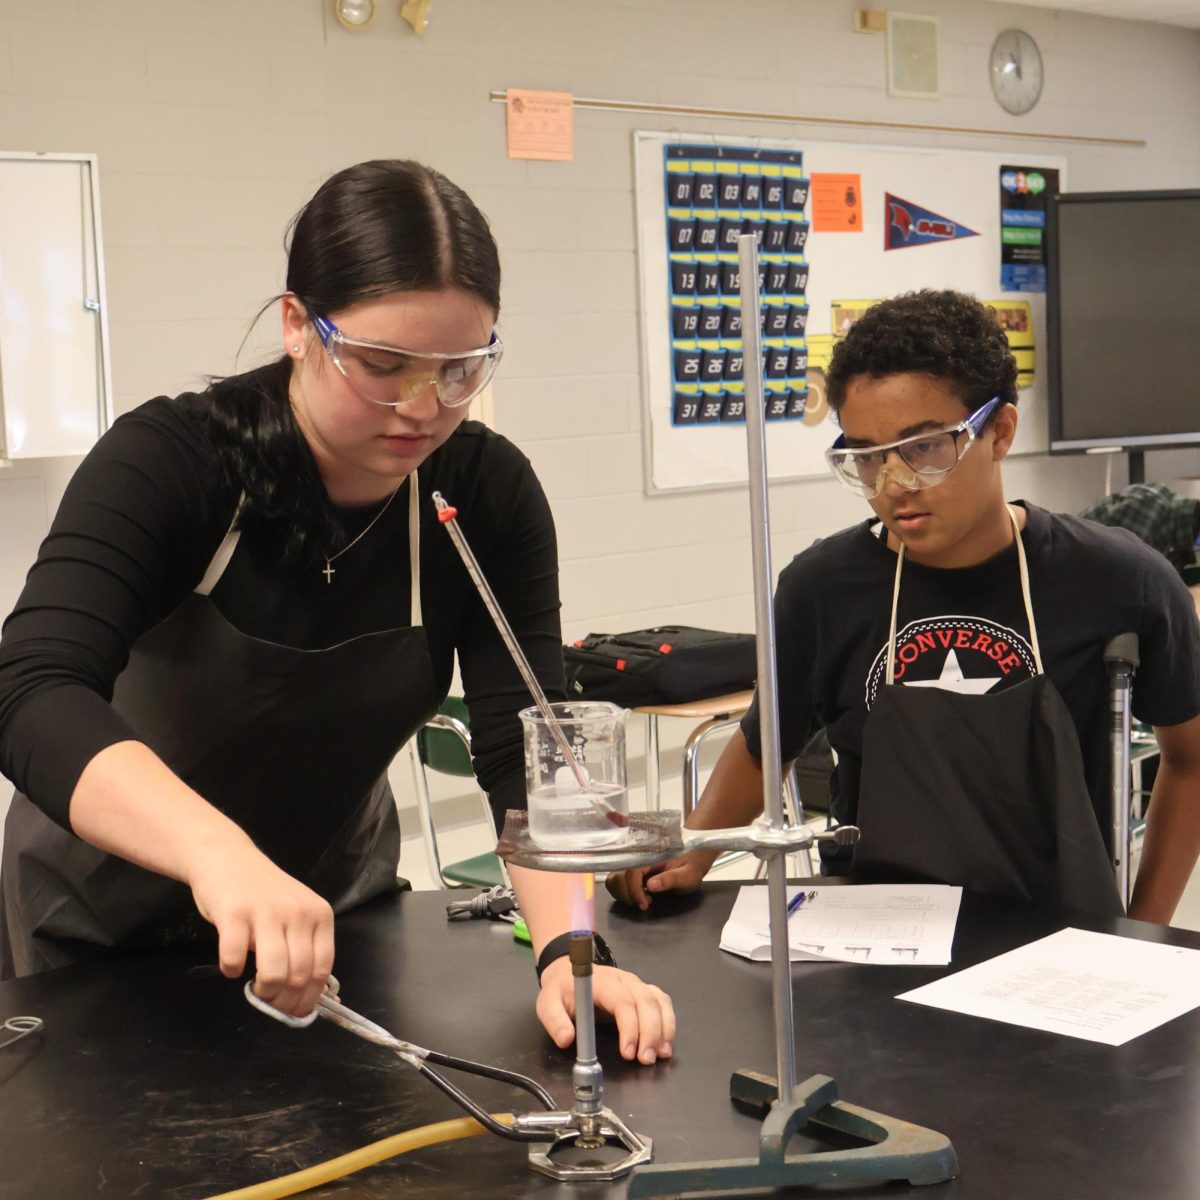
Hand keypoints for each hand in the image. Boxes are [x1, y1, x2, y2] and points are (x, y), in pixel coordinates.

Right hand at [187, 832, 334, 1017]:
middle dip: (284, 1001)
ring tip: (254, 986)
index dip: (310, 998)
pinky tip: (232, 963)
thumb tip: (322, 999)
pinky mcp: (235, 914)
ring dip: (262, 991)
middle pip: (299, 976)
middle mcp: (298, 913)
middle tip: (269, 1001)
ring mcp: (267, 912)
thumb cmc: (264, 893)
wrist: (227, 857)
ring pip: (274, 973)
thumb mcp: (296, 914)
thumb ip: (307, 948)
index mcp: (319, 915)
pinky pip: (235, 958)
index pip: (323, 968)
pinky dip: (231, 970)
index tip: (295, 1011)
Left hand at [536, 959, 675, 1064]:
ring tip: (661, 1055)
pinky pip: (662, 1002)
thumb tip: (567, 1040)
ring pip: (659, 1001)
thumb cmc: (561, 990)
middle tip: (646, 1060)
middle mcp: (625, 980)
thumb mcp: (548, 1003)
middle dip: (651, 1033)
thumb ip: (555, 1021)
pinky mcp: (643, 991)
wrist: (569, 972)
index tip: (628, 1054)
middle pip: (647, 1001)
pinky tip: (665, 1044)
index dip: (629, 1028)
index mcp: (603, 982)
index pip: (623, 1002)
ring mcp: (636, 984)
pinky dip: (668, 1022)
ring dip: (664, 1028)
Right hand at [605, 851, 715, 910]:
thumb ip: (671, 879)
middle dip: (629, 894)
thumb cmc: (692, 865)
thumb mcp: (688, 874)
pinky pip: (615, 882)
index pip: (631, 871)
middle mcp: (636, 855)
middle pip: (618, 876)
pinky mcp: (629, 869)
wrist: (693, 857)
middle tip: (647, 902)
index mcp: (650, 852)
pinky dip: (623, 892)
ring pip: (613, 880)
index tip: (645, 905)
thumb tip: (650, 885)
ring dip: (624, 894)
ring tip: (643, 898)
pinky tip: (639, 895)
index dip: (634, 890)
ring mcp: (631, 862)